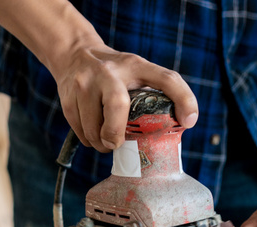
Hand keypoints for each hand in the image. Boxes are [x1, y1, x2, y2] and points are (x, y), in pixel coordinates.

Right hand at [50, 40, 197, 152]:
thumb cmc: (117, 73)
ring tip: (107, 140)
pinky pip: (81, 132)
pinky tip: (94, 132)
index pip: (167, 79)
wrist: (75, 54)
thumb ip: (159, 92)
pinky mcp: (68, 97)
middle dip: (117, 133)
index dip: (183, 100)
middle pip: (117, 106)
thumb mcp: (139, 72)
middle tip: (118, 143)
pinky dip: (89, 140)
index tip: (188, 122)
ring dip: (102, 143)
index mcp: (136, 66)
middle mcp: (110, 72)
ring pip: (94, 128)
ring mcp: (86, 83)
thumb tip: (185, 123)